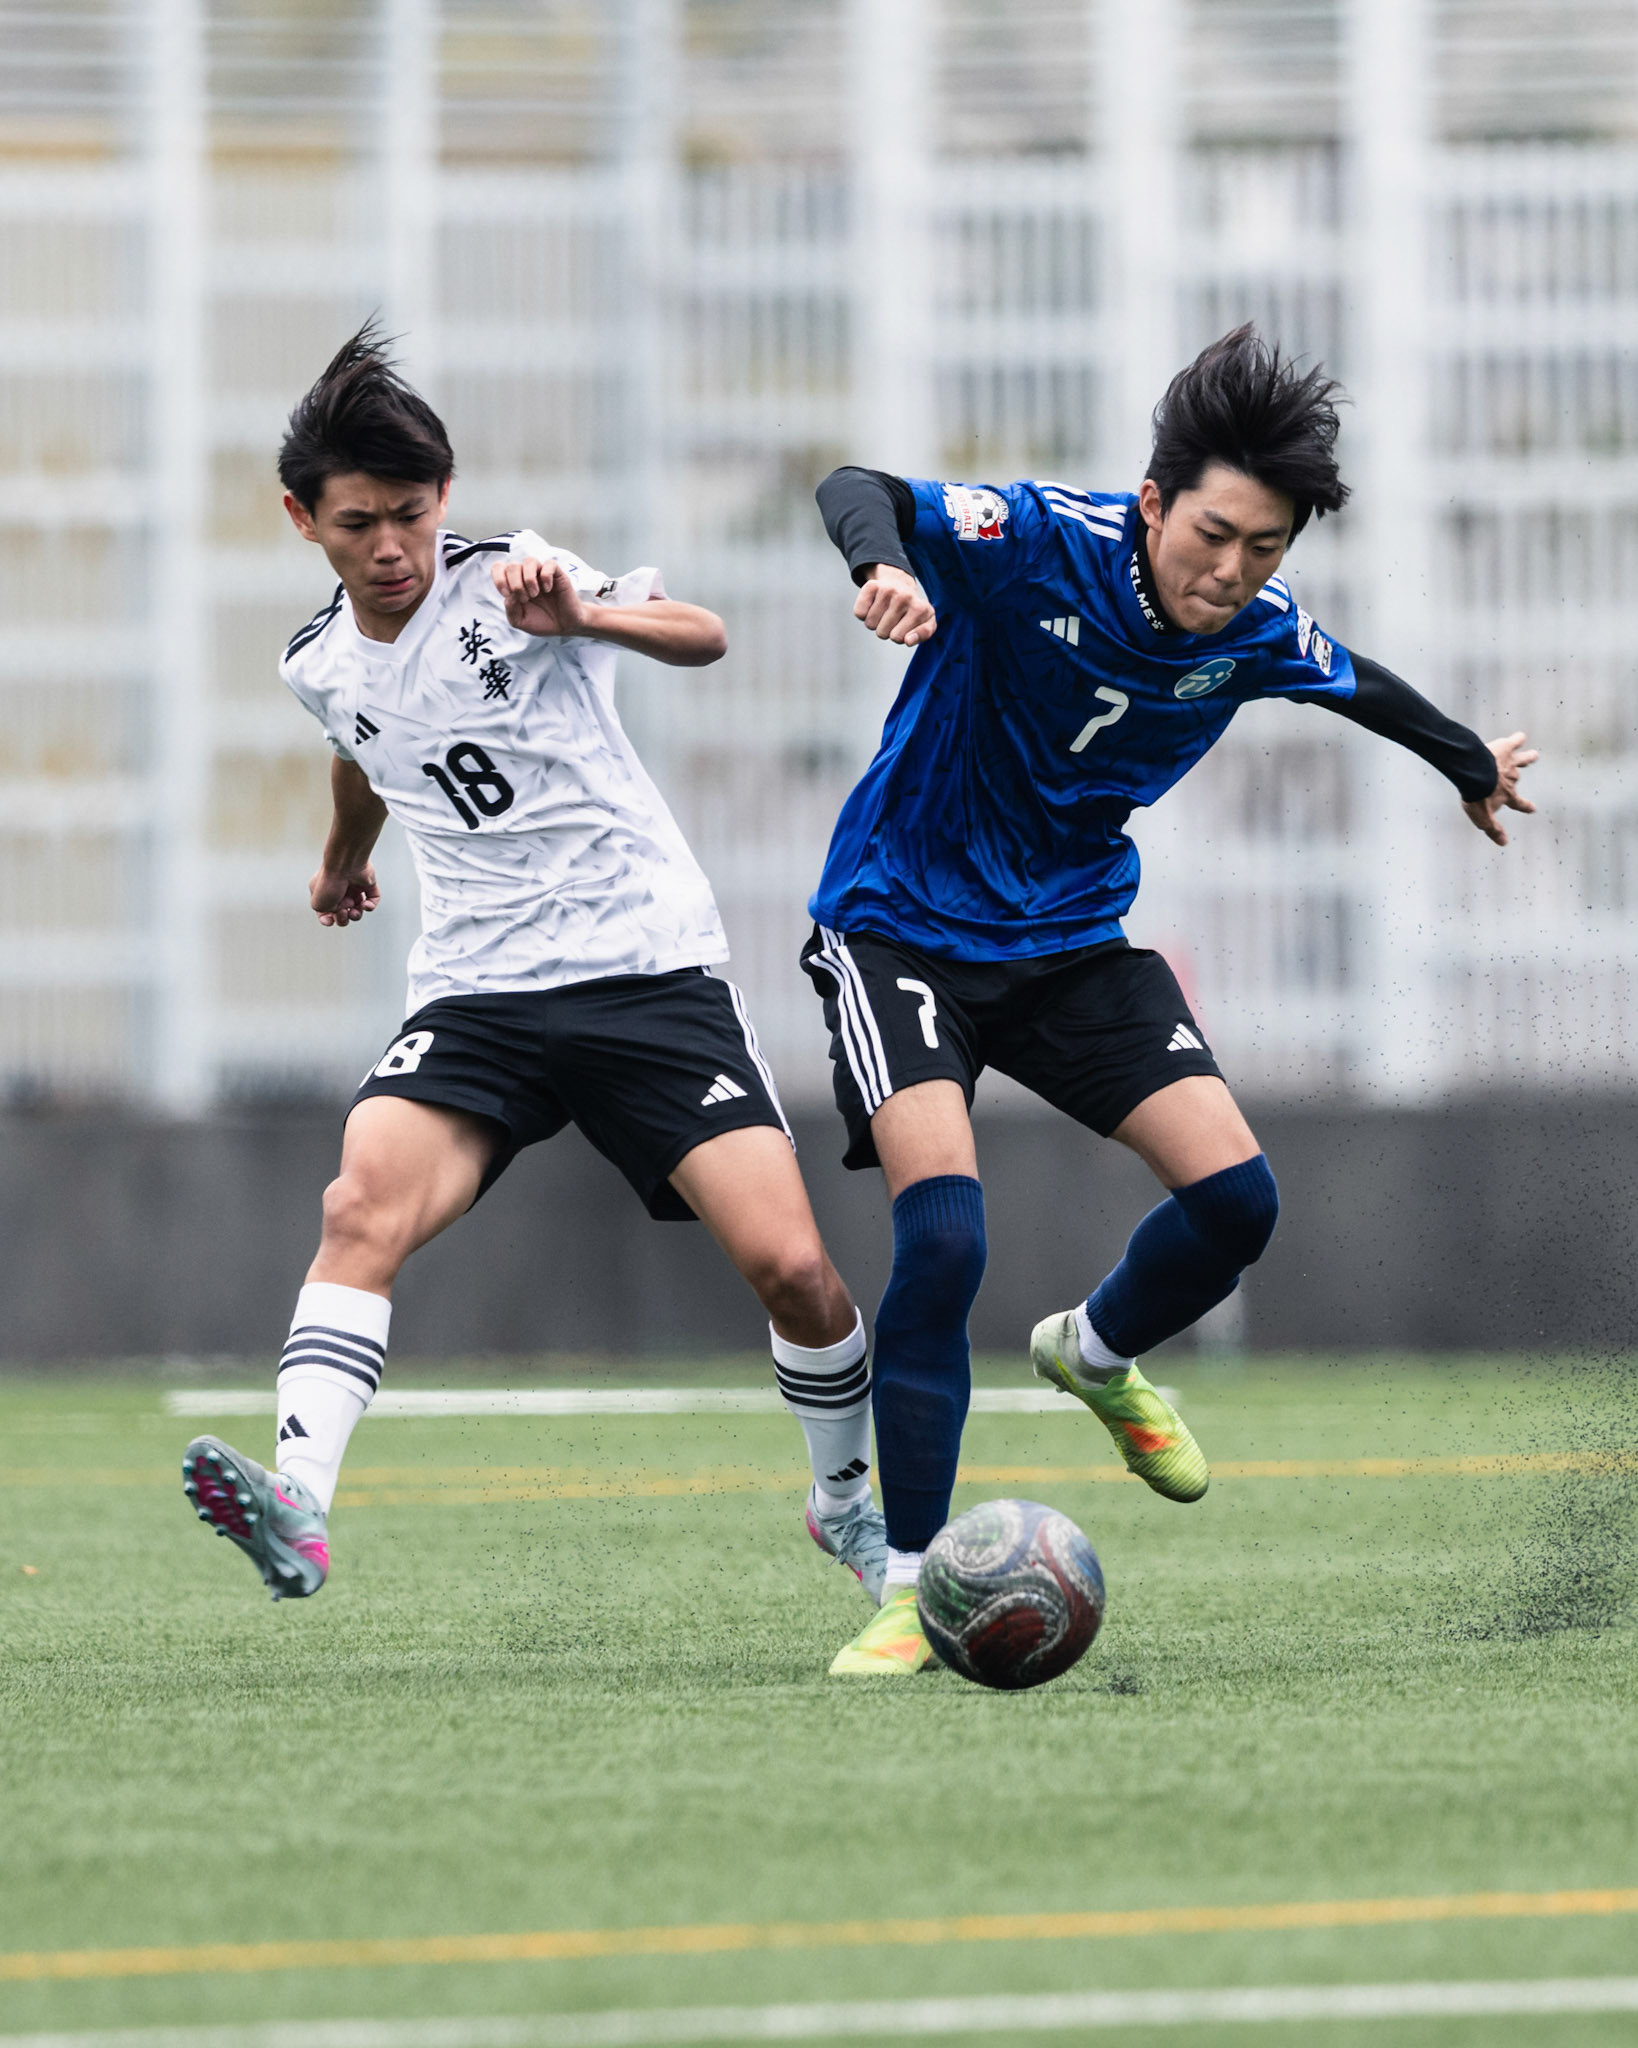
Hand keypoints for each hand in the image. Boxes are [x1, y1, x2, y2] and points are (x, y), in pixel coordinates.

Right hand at [311, 862, 379, 927]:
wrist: (346, 864)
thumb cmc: (330, 882)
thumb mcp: (317, 904)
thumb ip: (324, 914)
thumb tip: (338, 913)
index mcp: (323, 892)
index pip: (325, 911)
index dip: (328, 919)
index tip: (330, 920)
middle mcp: (338, 890)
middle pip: (342, 914)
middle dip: (343, 919)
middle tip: (343, 911)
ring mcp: (353, 887)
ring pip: (357, 909)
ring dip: (356, 915)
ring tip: (355, 910)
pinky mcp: (367, 884)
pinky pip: (372, 900)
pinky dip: (370, 906)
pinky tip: (365, 905)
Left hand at [491, 556, 589, 638]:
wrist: (565, 626)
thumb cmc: (543, 621)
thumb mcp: (521, 622)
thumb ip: (511, 611)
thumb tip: (509, 596)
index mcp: (514, 584)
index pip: (499, 568)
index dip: (498, 579)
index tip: (507, 594)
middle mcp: (526, 575)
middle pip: (512, 565)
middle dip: (515, 584)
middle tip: (525, 599)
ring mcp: (541, 573)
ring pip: (529, 560)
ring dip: (528, 579)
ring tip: (535, 594)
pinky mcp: (557, 574)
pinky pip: (549, 564)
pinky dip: (545, 576)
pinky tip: (548, 589)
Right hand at [854, 565, 936, 645]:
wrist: (899, 584)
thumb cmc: (912, 609)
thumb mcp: (926, 623)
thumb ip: (923, 634)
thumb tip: (908, 640)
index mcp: (921, 609)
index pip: (897, 638)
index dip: (898, 637)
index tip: (906, 627)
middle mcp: (905, 597)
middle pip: (882, 633)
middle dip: (886, 630)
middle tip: (894, 618)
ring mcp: (888, 590)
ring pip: (870, 624)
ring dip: (875, 622)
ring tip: (885, 612)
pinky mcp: (872, 586)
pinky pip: (859, 613)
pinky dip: (863, 614)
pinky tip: (874, 606)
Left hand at [1462, 731, 1538, 845]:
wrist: (1473, 773)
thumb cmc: (1476, 796)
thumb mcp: (1482, 817)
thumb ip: (1493, 829)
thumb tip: (1504, 843)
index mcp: (1507, 794)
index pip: (1518, 803)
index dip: (1525, 806)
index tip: (1533, 809)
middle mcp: (1512, 778)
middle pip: (1517, 778)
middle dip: (1518, 777)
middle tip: (1521, 784)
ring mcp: (1509, 763)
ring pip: (1521, 760)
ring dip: (1527, 757)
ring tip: (1534, 755)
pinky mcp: (1505, 747)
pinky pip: (1514, 741)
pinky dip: (1518, 738)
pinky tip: (1520, 735)